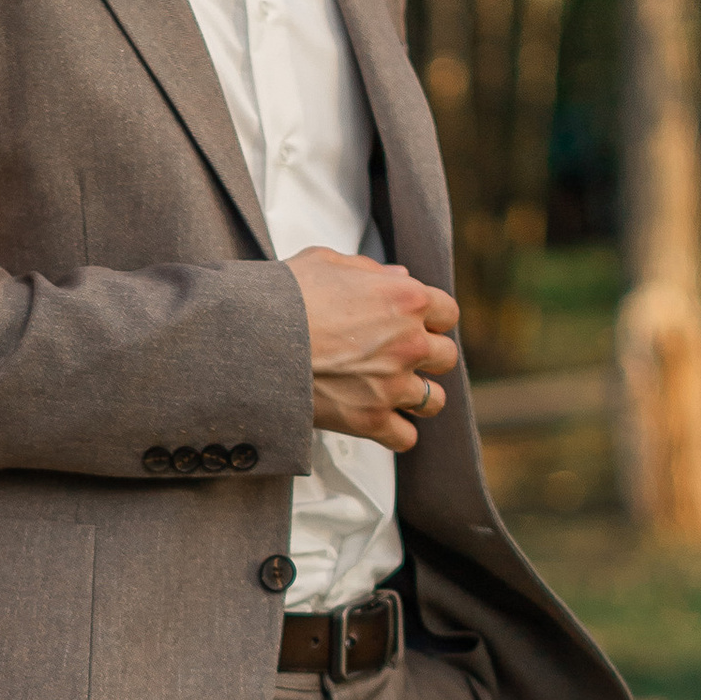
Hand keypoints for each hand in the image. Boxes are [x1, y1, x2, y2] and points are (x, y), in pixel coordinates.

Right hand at [286, 245, 461, 450]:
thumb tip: (397, 277)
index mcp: (406, 299)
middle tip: (399, 357)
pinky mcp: (370, 420)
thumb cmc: (285, 296)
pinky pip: (405, 437)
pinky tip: (379, 421)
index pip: (448, 313)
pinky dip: (395, 433)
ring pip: (435, 400)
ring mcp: (392, 385)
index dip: (431, 319)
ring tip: (393, 392)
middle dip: (426, 357)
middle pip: (446, 357)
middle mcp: (409, 343)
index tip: (414, 325)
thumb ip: (371, 270)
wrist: (252, 338)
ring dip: (418, 396)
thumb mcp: (327, 262)